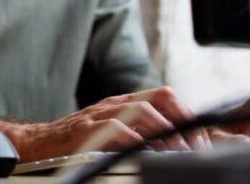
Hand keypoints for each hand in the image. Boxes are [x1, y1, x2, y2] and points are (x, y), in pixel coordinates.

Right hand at [12, 87, 211, 159]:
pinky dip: (137, 141)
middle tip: (197, 149)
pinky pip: (117, 129)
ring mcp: (102, 114)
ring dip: (167, 133)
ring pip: (143, 111)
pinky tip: (147, 153)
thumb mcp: (118, 134)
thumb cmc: (83, 142)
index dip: (191, 116)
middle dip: (185, 122)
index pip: (167, 96)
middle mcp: (118, 103)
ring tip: (179, 153)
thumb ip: (148, 136)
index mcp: (128, 103)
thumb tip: (186, 146)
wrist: (41, 144)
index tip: (207, 142)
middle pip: (161, 97)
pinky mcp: (88, 130)